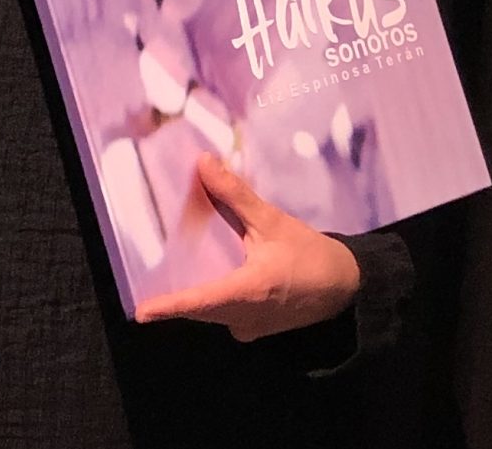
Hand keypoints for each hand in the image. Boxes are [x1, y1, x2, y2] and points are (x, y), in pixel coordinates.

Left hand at [132, 153, 360, 339]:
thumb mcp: (273, 222)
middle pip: (199, 308)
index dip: (170, 307)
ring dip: (190, 297)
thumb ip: (235, 195)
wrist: (349, 287)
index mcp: (251, 292)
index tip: (141, 312)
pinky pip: (222, 315)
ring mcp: (251, 327)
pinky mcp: (255, 327)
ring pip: (210, 313)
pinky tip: (194, 278)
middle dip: (173, 295)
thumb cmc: (312, 255)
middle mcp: (246, 317)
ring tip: (159, 277)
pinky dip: (208, 300)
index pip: (202, 302)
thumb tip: (203, 162)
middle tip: (143, 277)